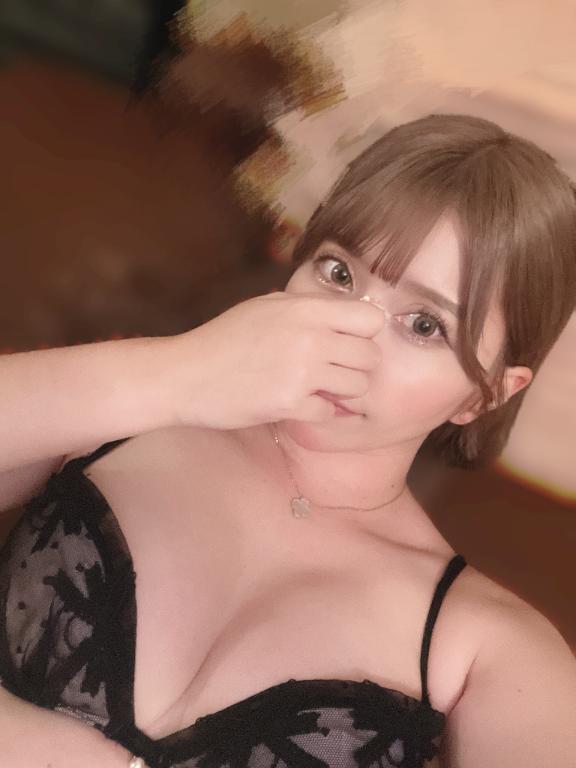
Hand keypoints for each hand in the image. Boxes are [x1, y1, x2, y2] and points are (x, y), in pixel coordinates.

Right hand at [166, 290, 384, 430]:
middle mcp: (310, 337)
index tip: (348, 341)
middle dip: (356, 366)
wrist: (185, 374)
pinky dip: (316, 411)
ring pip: (357, 386)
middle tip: (333, 370)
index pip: (371, 318)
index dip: (364, 332)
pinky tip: (296, 403)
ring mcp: (301, 371)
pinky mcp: (290, 403)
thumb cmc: (223, 338)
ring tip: (316, 387)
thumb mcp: (264, 306)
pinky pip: (329, 411)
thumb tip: (341, 313)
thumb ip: (305, 307)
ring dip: (341, 391)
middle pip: (371, 356)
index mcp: (305, 308)